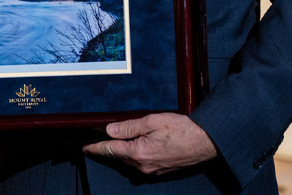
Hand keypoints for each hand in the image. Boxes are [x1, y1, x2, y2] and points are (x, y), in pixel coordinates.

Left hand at [82, 113, 217, 175]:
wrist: (207, 142)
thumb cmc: (182, 129)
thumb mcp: (152, 121)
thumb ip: (129, 126)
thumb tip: (109, 130)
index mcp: (138, 153)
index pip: (109, 150)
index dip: (95, 147)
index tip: (84, 147)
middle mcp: (143, 166)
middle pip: (119, 156)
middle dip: (109, 147)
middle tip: (101, 136)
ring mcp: (153, 170)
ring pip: (130, 160)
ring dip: (123, 151)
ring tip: (119, 138)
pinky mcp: (161, 170)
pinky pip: (141, 163)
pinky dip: (135, 154)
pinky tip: (138, 144)